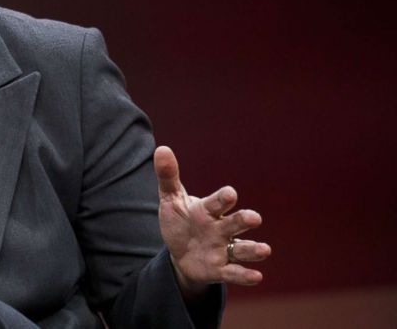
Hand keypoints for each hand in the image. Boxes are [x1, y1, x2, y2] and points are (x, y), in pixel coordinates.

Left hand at [154, 146, 270, 296]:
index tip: (230, 194)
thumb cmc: (181, 221)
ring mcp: (223, 249)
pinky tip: (257, 276)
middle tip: (254, 218)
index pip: (217, 202)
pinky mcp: (221, 270)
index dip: (223, 199)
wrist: (181, 252)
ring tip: (265, 249)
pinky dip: (245, 275)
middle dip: (243, 220)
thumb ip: (168, 176)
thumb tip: (161, 149)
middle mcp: (220, 228)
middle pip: (235, 223)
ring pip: (241, 249)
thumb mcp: (170, 199)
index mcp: (208, 210)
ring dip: (253, 249)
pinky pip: (235, 273)